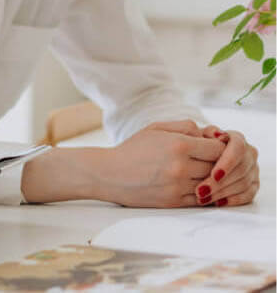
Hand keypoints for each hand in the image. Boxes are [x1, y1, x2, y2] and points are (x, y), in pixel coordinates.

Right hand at [104, 120, 225, 207]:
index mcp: (178, 145)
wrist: (109, 174)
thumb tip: (211, 135)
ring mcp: (178, 186)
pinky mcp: (174, 202)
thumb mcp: (156, 128)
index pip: (217, 149)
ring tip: (205, 174)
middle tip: (214, 162)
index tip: (214, 148)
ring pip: (212, 185)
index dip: (219, 148)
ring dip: (212, 181)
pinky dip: (204, 194)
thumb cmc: (134, 148)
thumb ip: (185, 126)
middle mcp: (180, 166)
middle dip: (218, 165)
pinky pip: (201, 200)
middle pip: (217, 168)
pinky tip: (197, 186)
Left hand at [193, 125, 258, 206]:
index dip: (227, 163)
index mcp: (237, 139)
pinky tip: (216, 202)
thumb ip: (205, 134)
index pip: (238, 149)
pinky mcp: (252, 184)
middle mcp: (249, 153)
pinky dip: (231, 200)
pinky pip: (247, 195)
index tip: (214, 175)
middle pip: (241, 169)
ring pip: (243, 184)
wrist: (197, 154)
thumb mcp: (195, 135)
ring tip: (202, 198)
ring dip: (222, 193)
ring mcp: (252, 170)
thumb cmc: (194, 143)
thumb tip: (217, 135)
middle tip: (201, 191)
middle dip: (220, 183)